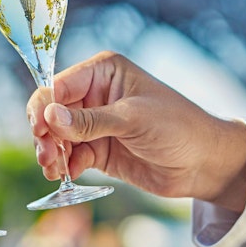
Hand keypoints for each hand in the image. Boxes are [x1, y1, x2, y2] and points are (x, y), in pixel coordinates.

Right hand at [26, 51, 245, 211]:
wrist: (204, 163)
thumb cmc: (178, 127)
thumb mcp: (132, 119)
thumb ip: (90, 120)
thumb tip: (50, 116)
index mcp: (103, 71)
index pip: (59, 85)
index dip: (44, 107)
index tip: (41, 130)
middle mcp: (95, 94)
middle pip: (52, 111)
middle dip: (45, 133)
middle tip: (47, 156)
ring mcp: (95, 123)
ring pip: (57, 135)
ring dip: (51, 151)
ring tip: (53, 169)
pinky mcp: (98, 149)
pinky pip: (70, 155)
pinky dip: (64, 165)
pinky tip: (66, 174)